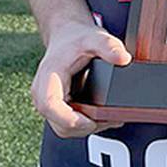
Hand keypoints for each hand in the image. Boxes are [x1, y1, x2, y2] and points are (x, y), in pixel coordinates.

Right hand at [31, 19, 130, 138]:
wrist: (68, 37)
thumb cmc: (77, 39)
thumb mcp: (94, 37)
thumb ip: (109, 46)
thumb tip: (124, 58)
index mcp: (48, 77)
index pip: (50, 106)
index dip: (69, 120)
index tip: (91, 121)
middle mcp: (43, 94)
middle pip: (60, 125)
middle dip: (87, 126)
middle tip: (111, 117)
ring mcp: (49, 103)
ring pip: (66, 129)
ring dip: (89, 128)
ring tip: (110, 116)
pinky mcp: (57, 109)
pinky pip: (69, 125)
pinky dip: (87, 124)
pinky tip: (103, 116)